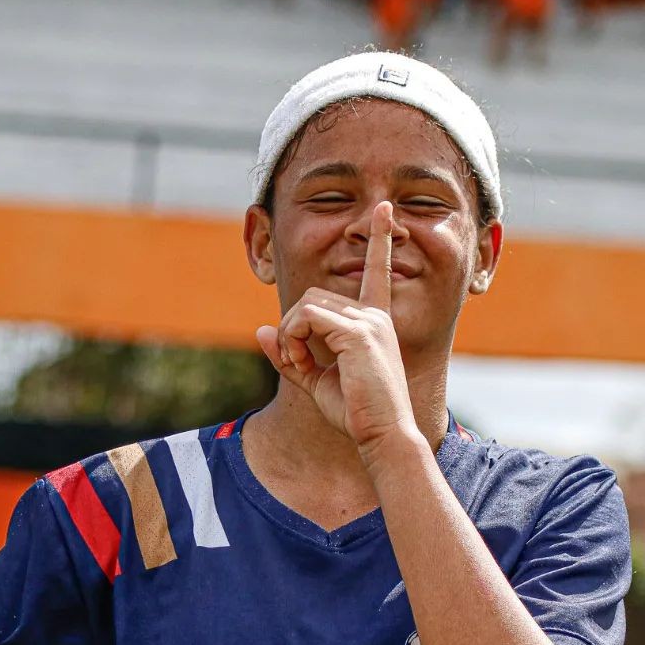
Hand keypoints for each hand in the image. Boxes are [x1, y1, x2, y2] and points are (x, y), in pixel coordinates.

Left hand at [256, 202, 415, 451]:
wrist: (382, 435)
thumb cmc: (357, 414)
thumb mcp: (316, 381)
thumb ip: (290, 356)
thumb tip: (260, 331)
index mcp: (374, 322)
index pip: (376, 272)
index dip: (379, 239)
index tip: (384, 209)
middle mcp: (374, 316)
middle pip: (314, 297)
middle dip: (293, 327)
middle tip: (296, 360)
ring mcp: (368, 322)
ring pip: (307, 305)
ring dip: (291, 334)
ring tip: (300, 363)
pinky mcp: (358, 334)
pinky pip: (306, 318)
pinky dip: (293, 338)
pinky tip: (301, 360)